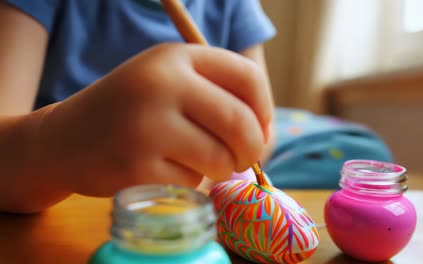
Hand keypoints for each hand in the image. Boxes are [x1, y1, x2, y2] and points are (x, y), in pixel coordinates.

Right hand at [35, 43, 272, 195]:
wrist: (66, 138)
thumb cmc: (131, 111)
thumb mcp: (170, 83)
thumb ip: (218, 95)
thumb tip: (267, 131)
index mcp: (174, 57)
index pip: (247, 77)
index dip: (264, 108)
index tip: (260, 127)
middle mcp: (161, 84)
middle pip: (240, 122)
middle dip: (252, 148)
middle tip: (243, 158)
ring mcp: (146, 126)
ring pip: (220, 159)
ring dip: (220, 168)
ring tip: (198, 161)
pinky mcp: (136, 167)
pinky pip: (191, 182)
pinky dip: (188, 182)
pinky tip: (163, 170)